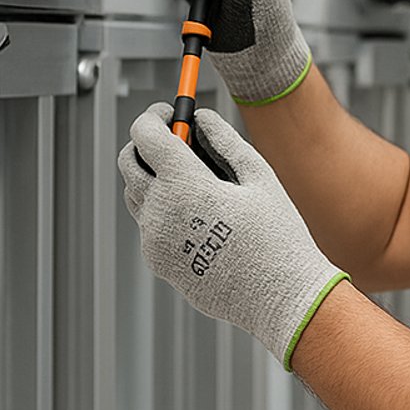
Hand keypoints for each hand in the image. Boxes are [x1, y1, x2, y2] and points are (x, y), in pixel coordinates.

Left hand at [118, 102, 347, 368]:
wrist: (281, 297)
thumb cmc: (277, 236)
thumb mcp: (258, 176)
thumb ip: (224, 140)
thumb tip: (200, 118)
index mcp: (185, 186)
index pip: (146, 134)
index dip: (155, 116)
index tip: (169, 113)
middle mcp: (160, 213)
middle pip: (128, 161)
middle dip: (146, 142)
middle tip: (175, 139)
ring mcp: (155, 241)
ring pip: (135, 194)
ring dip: (152, 176)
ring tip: (191, 178)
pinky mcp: (158, 262)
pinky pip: (149, 225)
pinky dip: (163, 209)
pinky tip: (198, 215)